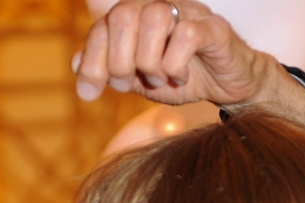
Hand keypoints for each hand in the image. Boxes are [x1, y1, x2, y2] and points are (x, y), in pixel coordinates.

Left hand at [74, 0, 304, 130]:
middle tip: (129, 84)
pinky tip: (180, 76)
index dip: (90, 59)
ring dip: (148, 60)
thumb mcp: (139, 80)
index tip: (89, 93)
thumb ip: (110, 70)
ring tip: (157, 79)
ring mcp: (188, 14)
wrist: (228, 86)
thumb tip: (76, 64)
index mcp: (138, 17)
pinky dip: (174, 63)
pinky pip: (185, 35)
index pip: (102, 24)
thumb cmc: (183, 77)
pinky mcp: (213, 29)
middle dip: (118, 59)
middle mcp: (161, 7)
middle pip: (123, 14)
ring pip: (153, 18)